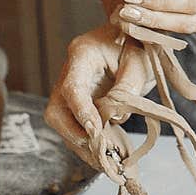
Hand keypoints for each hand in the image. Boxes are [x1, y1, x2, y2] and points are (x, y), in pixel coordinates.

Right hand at [44, 23, 149, 159]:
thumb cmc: (136, 42)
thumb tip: (116, 117)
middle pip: (56, 110)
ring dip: (82, 144)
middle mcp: (70, 72)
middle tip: (102, 153)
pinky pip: (73, 125)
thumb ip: (128, 87)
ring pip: (61, 122)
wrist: (131, 33)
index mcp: (82, 54)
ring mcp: (69, 87)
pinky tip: (106, 154)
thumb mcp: (139, 60)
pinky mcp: (76, 101)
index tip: (96, 132)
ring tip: (107, 161)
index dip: (81, 113)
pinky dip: (87, 141)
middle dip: (75, 135)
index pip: (72, 88)